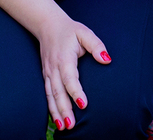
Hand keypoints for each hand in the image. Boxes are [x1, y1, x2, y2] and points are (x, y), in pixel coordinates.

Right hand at [35, 13, 110, 131]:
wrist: (47, 25)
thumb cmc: (69, 30)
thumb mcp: (85, 33)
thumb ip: (96, 45)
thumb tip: (107, 59)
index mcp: (64, 58)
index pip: (70, 78)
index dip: (76, 92)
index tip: (84, 104)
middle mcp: (54, 68)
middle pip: (58, 92)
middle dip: (64, 109)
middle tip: (71, 125)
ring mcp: (48, 73)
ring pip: (50, 96)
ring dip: (56, 112)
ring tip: (63, 127)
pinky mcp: (45, 76)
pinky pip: (46, 94)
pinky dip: (50, 108)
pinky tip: (55, 120)